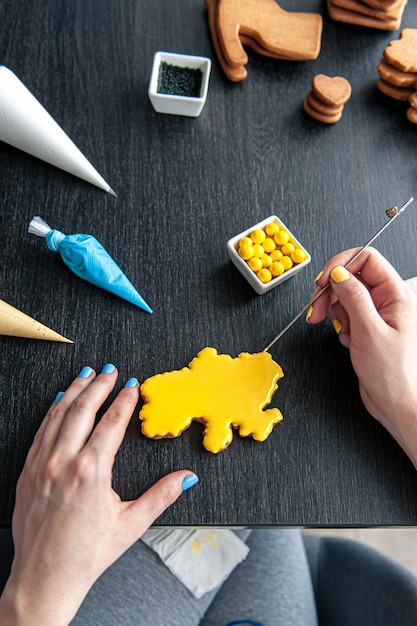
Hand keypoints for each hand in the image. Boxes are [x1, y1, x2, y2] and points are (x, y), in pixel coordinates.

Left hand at [0, 365, 197, 625]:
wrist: (44, 578)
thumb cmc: (88, 554)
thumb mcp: (131, 524)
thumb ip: (162, 496)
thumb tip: (187, 478)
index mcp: (91, 472)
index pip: (112, 423)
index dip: (124, 400)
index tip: (131, 385)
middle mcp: (64, 462)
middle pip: (84, 410)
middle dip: (99, 385)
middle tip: (111, 370)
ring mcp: (41, 465)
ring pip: (59, 415)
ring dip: (75, 391)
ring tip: (87, 374)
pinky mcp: (27, 471)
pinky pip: (41, 431)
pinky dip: (53, 411)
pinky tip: (60, 401)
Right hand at [307, 247, 416, 467]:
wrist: (396, 404)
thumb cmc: (393, 374)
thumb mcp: (369, 331)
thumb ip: (353, 298)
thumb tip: (339, 274)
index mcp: (396, 295)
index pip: (368, 259)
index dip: (342, 264)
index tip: (324, 281)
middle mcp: (389, 301)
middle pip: (353, 277)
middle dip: (331, 291)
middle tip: (317, 308)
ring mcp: (378, 315)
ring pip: (346, 296)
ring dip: (333, 309)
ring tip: (333, 327)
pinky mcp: (368, 328)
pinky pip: (347, 314)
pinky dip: (339, 323)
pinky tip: (345, 338)